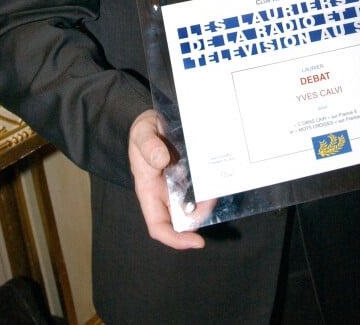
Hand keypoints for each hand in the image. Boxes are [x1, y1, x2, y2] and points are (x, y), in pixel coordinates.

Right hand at [128, 109, 212, 248]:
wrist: (156, 117)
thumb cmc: (144, 132)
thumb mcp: (142, 135)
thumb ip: (148, 146)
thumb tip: (161, 160)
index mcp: (149, 191)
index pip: (159, 226)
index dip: (176, 239)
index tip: (197, 241)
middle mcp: (166, 192)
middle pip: (184, 217)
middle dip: (200, 214)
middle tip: (212, 199)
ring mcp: (180, 184)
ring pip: (197, 202)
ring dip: (208, 198)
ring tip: (216, 184)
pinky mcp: (192, 173)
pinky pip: (203, 184)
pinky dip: (211, 183)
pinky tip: (218, 173)